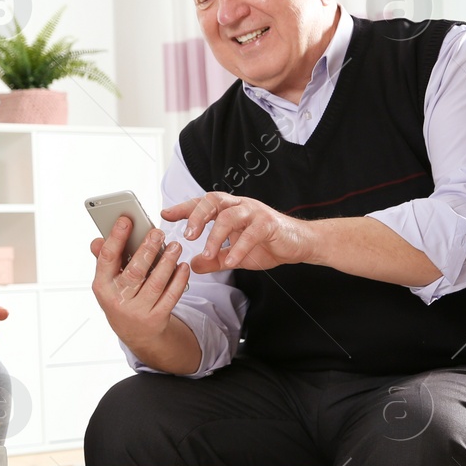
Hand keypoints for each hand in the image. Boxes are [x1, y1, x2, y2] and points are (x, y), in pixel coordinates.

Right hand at [90, 217, 188, 350]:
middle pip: (135, 271)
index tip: (126, 219)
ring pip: (156, 283)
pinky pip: (171, 296)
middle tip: (158, 232)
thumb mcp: (108, 283)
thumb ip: (105, 260)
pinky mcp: (156, 319)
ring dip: (167, 262)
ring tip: (175, 246)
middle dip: (147, 249)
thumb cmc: (122, 300)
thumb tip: (98, 240)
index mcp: (102, 287)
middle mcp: (118, 300)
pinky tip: (183, 266)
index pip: (107, 259)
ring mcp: (138, 312)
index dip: (116, 238)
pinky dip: (179, 280)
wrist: (137, 336)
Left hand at [165, 193, 311, 272]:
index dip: (183, 207)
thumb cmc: (266, 244)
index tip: (165, 214)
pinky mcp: (270, 223)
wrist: (300, 244)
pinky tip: (230, 261)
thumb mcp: (234, 254)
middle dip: (196, 215)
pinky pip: (251, 233)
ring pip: (230, 215)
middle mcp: (239, 206)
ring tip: (207, 252)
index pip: (202, 203)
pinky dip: (239, 248)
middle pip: (213, 200)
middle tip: (186, 235)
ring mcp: (255, 212)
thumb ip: (214, 259)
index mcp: (228, 209)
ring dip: (215, 235)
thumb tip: (192, 265)